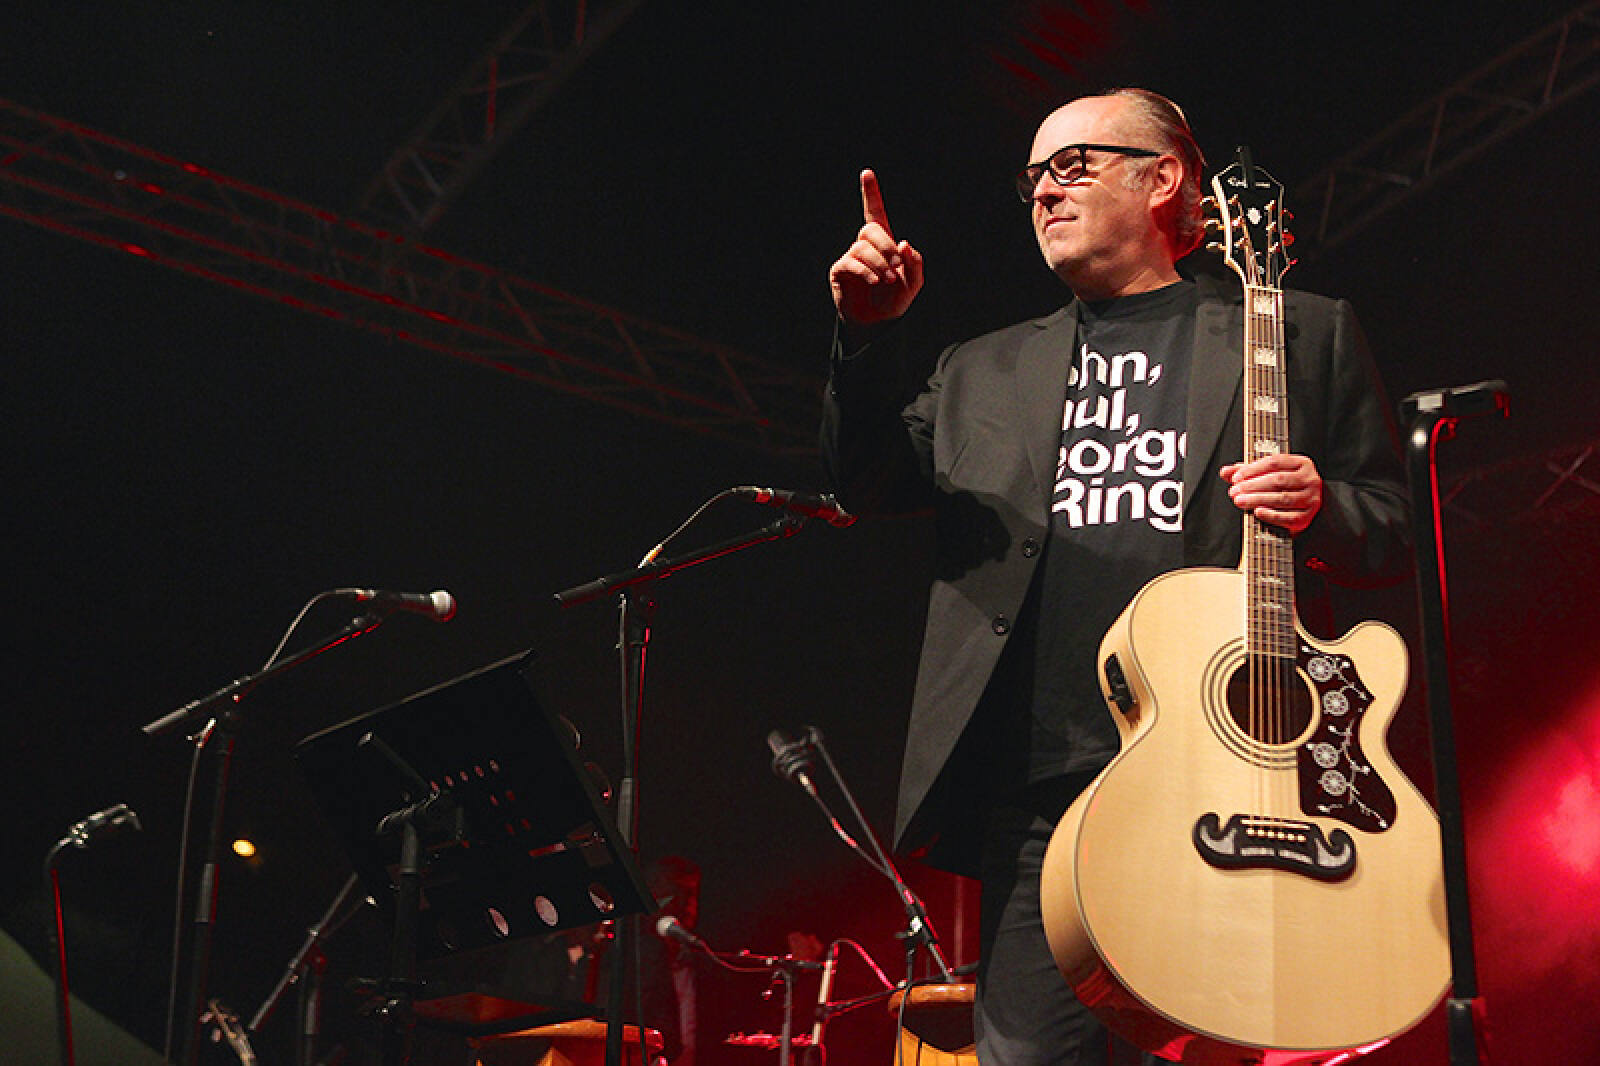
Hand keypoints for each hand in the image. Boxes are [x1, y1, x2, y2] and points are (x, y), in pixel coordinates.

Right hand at [828, 169, 923, 325]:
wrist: (878, 324)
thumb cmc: (895, 300)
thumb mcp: (914, 281)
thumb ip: (915, 262)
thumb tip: (904, 243)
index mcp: (883, 243)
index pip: (875, 212)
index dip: (871, 193)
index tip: (866, 173)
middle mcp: (865, 246)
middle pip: (870, 229)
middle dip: (886, 245)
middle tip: (896, 265)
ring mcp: (852, 257)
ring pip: (861, 247)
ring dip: (878, 263)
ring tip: (887, 279)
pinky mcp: (840, 271)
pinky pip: (851, 262)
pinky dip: (865, 270)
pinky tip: (875, 281)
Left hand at [1221, 453, 1323, 533]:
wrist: (1308, 506)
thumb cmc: (1286, 487)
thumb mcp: (1269, 474)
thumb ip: (1248, 472)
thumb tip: (1225, 472)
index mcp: (1301, 463)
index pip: (1274, 462)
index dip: (1252, 469)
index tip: (1236, 477)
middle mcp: (1309, 479)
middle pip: (1278, 480)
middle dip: (1252, 486)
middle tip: (1234, 491)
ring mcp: (1310, 499)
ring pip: (1282, 498)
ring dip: (1257, 499)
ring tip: (1240, 501)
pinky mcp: (1306, 517)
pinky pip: (1287, 517)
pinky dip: (1271, 515)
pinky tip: (1257, 511)